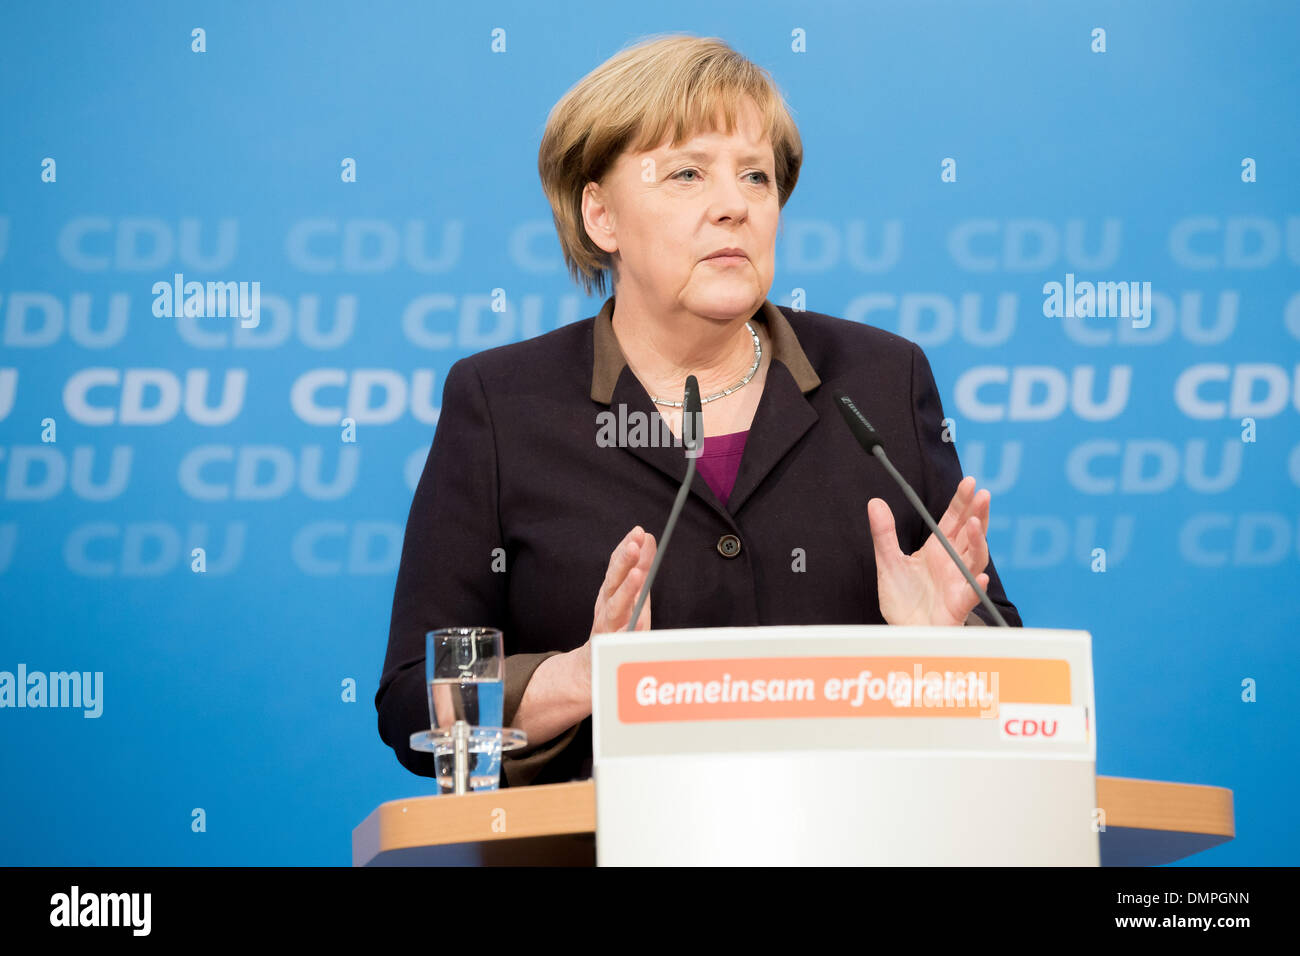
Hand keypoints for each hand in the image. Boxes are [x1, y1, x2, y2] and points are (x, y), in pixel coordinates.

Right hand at [572, 526, 656, 696]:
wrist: (590, 668)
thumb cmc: (616, 626)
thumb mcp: (630, 594)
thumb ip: (639, 567)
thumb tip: (647, 537)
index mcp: (611, 592)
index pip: (617, 566)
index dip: (626, 548)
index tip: (638, 531)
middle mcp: (606, 608)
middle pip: (613, 582)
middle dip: (623, 563)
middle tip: (634, 545)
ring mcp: (607, 629)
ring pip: (615, 608)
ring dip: (626, 591)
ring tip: (639, 575)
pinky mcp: (610, 651)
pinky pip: (620, 642)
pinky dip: (628, 633)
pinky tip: (639, 624)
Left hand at [867, 476, 990, 625]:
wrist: (904, 631)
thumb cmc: (903, 599)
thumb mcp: (888, 562)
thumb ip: (884, 534)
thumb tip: (875, 502)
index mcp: (938, 549)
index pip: (954, 520)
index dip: (962, 502)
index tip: (969, 482)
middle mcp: (953, 562)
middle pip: (971, 533)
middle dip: (978, 513)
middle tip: (982, 495)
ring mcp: (959, 582)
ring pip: (976, 558)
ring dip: (979, 541)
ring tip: (976, 524)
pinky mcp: (958, 604)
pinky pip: (971, 594)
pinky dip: (977, 585)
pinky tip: (980, 575)